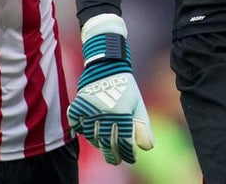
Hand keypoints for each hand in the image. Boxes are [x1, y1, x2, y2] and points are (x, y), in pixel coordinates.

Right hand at [68, 14, 153, 164]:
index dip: (128, 153)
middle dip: (113, 155)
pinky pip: (78, 126)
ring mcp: (90, 110)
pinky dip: (83, 131)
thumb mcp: (137, 103)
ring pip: (92, 136)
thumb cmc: (125, 85)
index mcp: (123, 112)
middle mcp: (106, 112)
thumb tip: (147, 148)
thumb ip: (143, 125)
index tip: (131, 159)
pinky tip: (90, 132)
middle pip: (108, 143)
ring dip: (99, 143)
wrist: (106, 63)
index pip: (125, 141)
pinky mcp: (77, 106)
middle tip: (116, 161)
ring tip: (105, 145)